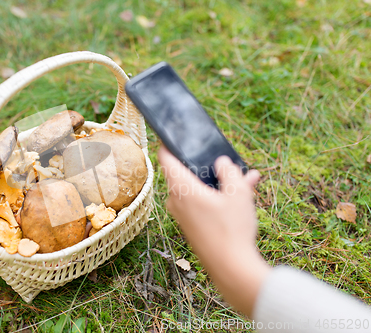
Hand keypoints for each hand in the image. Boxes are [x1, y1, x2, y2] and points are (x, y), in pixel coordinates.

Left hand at [158, 146, 269, 316]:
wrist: (230, 269)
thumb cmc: (232, 230)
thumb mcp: (238, 194)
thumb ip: (230, 172)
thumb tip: (222, 162)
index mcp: (182, 188)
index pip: (166, 158)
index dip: (168, 143)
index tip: (174, 133)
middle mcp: (176, 200)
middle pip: (185, 173)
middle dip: (205, 165)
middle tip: (224, 159)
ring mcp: (182, 215)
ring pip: (197, 189)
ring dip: (217, 182)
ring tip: (246, 179)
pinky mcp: (190, 226)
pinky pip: (200, 204)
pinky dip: (216, 197)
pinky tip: (242, 196)